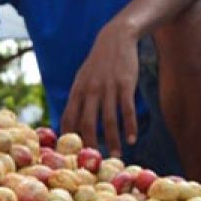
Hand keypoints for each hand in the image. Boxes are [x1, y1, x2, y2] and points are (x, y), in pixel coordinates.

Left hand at [60, 20, 139, 157]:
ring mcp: (108, 89)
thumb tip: (71, 122)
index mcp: (77, 91)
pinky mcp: (125, 86)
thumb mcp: (82, 77)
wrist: (116, 38)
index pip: (68, 118)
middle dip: (90, 145)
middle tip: (94, 162)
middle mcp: (90, 91)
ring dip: (112, 141)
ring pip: (109, 121)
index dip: (69, 137)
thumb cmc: (98, 63)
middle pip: (87, 124)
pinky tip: (131, 138)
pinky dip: (129, 126)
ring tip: (116, 156)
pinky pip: (127, 110)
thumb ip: (78, 99)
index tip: (72, 153)